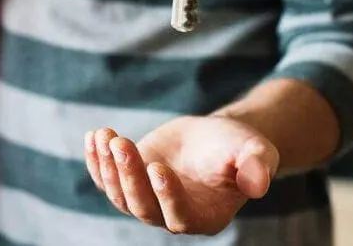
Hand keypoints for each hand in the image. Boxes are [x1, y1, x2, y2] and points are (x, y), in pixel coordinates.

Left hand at [84, 116, 278, 235]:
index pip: (179, 216)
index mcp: (205, 217)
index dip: (166, 195)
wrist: (216, 138)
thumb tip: (259, 184)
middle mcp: (172, 216)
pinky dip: (97, 161)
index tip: (157, 167)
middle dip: (129, 175)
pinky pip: (106, 179)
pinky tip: (93, 137)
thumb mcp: (255, 151)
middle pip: (143, 207)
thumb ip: (258, 167)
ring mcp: (148, 200)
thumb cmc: (239, 147)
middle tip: (121, 143)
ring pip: (120, 195)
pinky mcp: (130, 182)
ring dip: (109, 167)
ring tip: (105, 136)